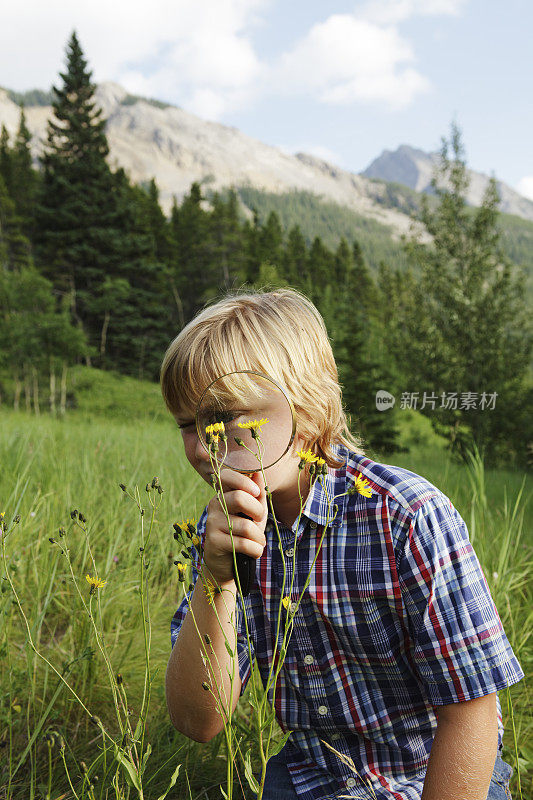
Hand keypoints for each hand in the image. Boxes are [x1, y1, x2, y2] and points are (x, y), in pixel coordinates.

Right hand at [203, 470, 267, 585]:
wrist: (227, 564)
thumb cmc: (242, 535)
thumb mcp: (254, 514)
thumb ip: (258, 495)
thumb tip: (258, 472)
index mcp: (224, 495)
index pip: (226, 476)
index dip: (243, 481)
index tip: (256, 492)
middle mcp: (214, 505)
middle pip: (240, 498)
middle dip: (258, 512)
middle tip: (259, 522)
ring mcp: (212, 522)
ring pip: (246, 526)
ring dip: (259, 538)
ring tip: (258, 542)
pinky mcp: (213, 541)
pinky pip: (243, 543)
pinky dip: (255, 550)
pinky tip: (253, 552)